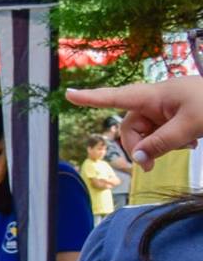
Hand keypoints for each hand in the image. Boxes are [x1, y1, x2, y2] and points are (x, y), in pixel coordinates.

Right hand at [67, 79, 202, 169]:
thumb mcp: (190, 126)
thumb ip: (161, 143)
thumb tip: (137, 158)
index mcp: (155, 94)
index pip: (116, 97)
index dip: (92, 98)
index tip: (70, 95)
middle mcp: (158, 100)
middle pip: (131, 125)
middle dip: (138, 145)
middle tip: (150, 166)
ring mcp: (169, 109)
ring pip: (148, 133)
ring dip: (159, 146)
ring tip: (186, 148)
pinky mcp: (179, 116)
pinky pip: (164, 133)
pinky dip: (171, 142)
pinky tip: (191, 144)